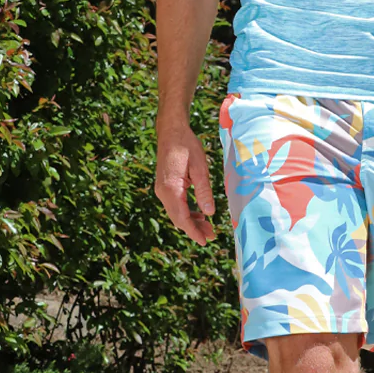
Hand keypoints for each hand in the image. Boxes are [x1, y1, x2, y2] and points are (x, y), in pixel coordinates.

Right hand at [154, 120, 218, 244]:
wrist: (171, 131)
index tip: (205, 241)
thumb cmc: (186, 145)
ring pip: (176, 213)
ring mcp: (161, 190)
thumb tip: (209, 213)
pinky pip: (175, 205)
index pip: (182, 217)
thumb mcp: (200, 167)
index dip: (193, 231)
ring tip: (208, 228)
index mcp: (171, 189)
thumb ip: (204, 191)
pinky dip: (186, 212)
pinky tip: (198, 214)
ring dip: (191, 221)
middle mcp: (163, 192)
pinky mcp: (164, 187)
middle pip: (178, 218)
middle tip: (212, 236)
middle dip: (194, 229)